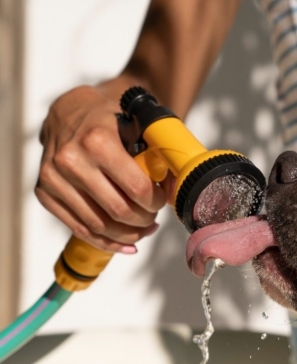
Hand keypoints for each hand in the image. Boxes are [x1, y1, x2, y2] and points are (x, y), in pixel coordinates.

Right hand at [37, 85, 166, 252]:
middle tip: (154, 218)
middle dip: (144, 220)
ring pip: (100, 226)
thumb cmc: (110, 118)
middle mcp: (70, 160)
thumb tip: (178, 188)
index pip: (137, 189)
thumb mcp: (137, 123)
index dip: (156, 202)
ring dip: (129, 235)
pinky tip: (127, 245)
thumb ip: (158, 152)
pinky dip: (107, 243)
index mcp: (96, 140)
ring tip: (144, 230)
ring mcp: (53, 178)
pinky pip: (80, 230)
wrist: (70, 110)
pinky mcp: (44, 193)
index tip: (162, 201)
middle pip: (119, 211)